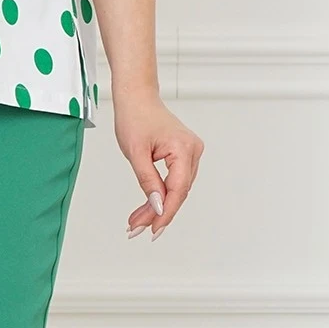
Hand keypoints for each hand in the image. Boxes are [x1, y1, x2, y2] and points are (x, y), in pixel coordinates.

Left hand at [112, 86, 203, 239]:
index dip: (165, 212)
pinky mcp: (183, 155)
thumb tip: (157, 206)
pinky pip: (174, 181)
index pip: (178, 189)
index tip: (153, 229)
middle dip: (158, 213)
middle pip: (178, 192)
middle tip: (137, 229)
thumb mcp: (136, 153)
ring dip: (157, 207)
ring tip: (137, 222)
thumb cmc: (135, 118)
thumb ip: (148, 181)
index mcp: (184, 148)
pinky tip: (147, 208)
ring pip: (176, 189)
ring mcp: (191, 153)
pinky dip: (160, 194)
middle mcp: (193, 151)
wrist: (136, 98)